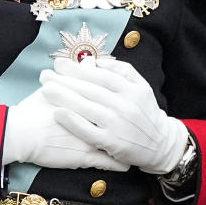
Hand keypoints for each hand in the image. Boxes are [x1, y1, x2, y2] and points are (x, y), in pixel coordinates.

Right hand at [3, 86, 128, 171]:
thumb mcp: (54, 88)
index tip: (131, 106)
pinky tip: (126, 165)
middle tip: (139, 127)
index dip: (124, 104)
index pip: (113, 101)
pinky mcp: (86, 157)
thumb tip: (89, 63)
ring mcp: (92, 139)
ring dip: (128, 146)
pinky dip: (118, 163)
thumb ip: (76, 76)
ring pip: (119, 144)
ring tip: (137, 148)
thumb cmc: (33, 110)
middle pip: (119, 121)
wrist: (21, 134)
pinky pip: (109, 163)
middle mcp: (95, 119)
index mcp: (89, 102)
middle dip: (131, 125)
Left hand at [39, 57, 188, 174]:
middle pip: (90, 89)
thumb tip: (96, 60)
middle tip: (44, 74)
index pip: (100, 75)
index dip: (78, 68)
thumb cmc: (145, 112)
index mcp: (131, 89)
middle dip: (65, 80)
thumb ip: (121, 70)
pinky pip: (88, 131)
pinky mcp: (112, 143)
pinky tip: (57, 113)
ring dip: (64, 97)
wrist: (161, 144)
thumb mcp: (141, 86)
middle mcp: (125, 105)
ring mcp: (118, 124)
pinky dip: (72, 122)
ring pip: (87, 107)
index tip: (59, 63)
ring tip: (45, 89)